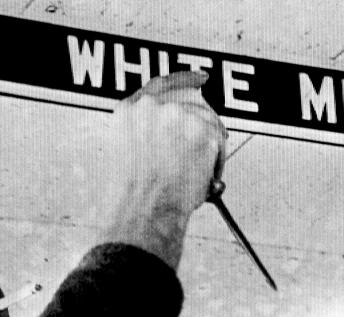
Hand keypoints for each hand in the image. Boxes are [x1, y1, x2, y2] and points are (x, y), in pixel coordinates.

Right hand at [108, 71, 226, 216]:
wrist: (142, 210)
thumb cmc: (131, 197)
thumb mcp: (124, 156)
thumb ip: (145, 135)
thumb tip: (170, 139)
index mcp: (130, 111)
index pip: (161, 85)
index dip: (184, 80)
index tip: (199, 79)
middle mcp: (153, 107)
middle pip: (191, 101)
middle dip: (202, 122)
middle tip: (208, 141)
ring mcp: (179, 116)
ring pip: (208, 123)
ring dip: (207, 148)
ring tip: (195, 175)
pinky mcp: (203, 131)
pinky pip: (219, 144)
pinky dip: (216, 163)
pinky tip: (202, 179)